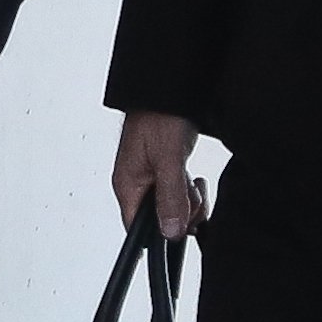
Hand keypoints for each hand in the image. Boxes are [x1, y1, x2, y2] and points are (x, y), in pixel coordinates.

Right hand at [112, 111, 203, 239]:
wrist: (169, 89)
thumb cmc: (160, 116)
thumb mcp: (168, 159)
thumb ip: (169, 197)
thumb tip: (170, 231)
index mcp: (127, 184)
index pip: (137, 229)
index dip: (161, 232)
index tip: (181, 223)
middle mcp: (136, 184)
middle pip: (158, 221)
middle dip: (180, 213)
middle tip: (189, 194)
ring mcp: (150, 178)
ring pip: (170, 208)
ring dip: (187, 201)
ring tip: (192, 181)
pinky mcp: (163, 172)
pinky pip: (176, 195)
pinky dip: (188, 191)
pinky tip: (193, 178)